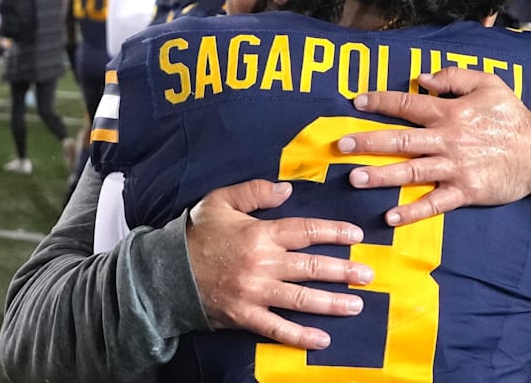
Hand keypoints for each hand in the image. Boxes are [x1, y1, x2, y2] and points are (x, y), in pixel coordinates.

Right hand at [186, 180, 373, 349]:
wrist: (163, 272)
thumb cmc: (195, 234)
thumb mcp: (220, 201)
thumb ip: (255, 192)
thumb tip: (287, 190)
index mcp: (259, 234)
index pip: (306, 231)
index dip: (334, 232)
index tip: (356, 236)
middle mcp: (261, 264)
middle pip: (311, 267)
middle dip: (343, 271)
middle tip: (368, 275)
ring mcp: (254, 292)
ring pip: (300, 298)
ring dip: (331, 302)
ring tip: (357, 304)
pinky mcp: (244, 316)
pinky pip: (277, 328)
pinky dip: (300, 336)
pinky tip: (323, 339)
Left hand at [337, 67, 530, 226]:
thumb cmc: (511, 116)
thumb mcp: (489, 83)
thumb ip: (454, 76)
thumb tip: (422, 78)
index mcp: (451, 112)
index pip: (409, 104)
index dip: (381, 101)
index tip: (357, 102)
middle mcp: (448, 140)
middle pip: (402, 140)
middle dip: (369, 142)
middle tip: (342, 145)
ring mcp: (455, 168)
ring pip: (412, 171)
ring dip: (381, 175)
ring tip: (355, 178)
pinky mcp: (465, 192)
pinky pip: (434, 203)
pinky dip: (412, 211)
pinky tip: (390, 217)